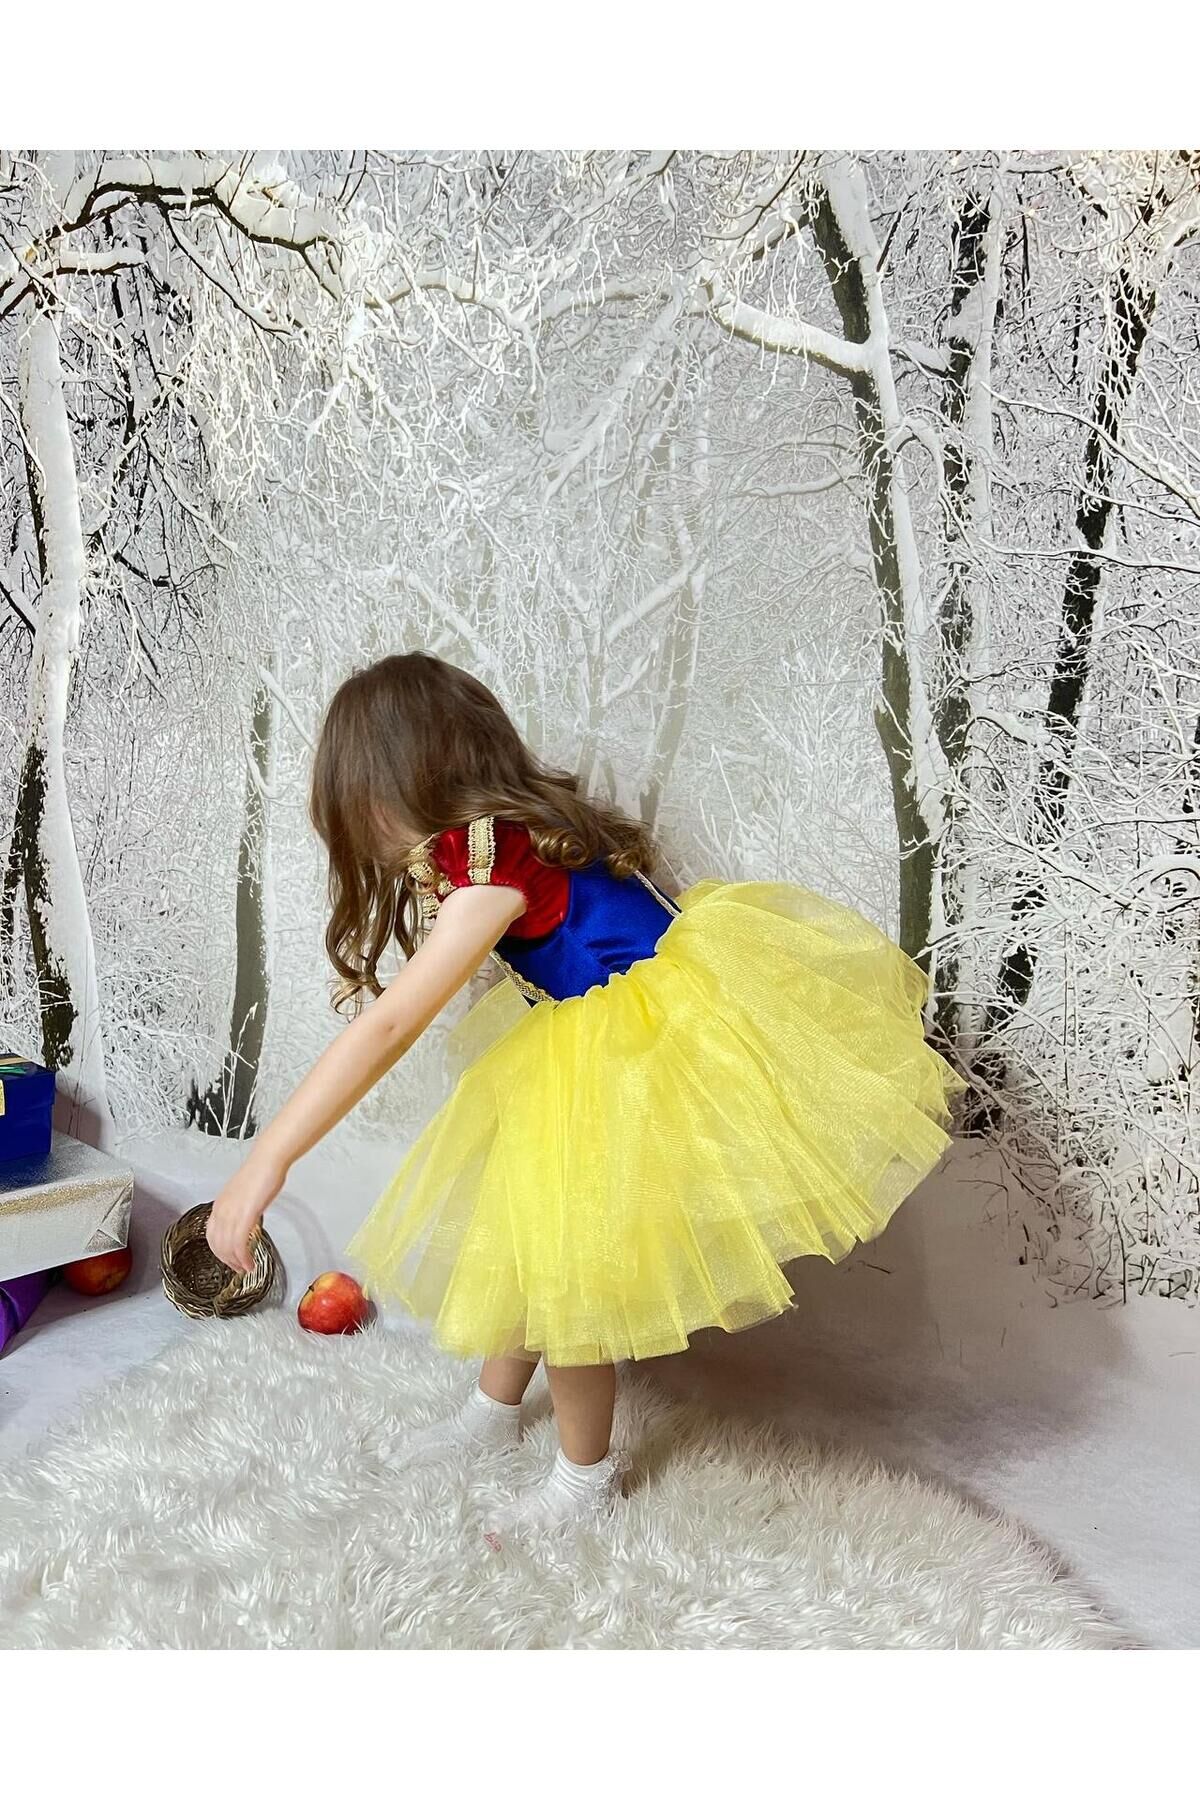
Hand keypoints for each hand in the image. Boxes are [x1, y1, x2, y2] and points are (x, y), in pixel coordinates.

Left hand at [205, 1155, 284, 1275]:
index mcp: (219, 1205)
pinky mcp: (246, 1215)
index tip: (229, 1258)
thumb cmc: (260, 1173)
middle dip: (227, 1260)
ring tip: (245, 1268)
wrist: (268, 1160)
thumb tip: (245, 1221)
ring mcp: (232, 1213)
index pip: (211, 1236)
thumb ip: (240, 1209)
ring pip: (226, 1247)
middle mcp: (221, 1210)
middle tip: (238, 1268)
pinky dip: (243, 1257)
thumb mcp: (244, 1195)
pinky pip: (239, 1243)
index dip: (219, 1251)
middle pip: (217, 1245)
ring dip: (236, 1262)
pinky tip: (249, 1262)